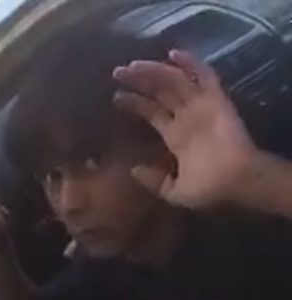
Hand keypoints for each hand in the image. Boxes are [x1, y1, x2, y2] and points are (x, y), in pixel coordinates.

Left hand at [113, 49, 259, 208]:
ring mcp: (201, 107)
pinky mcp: (216, 101)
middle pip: (159, 91)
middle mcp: (186, 117)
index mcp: (176, 135)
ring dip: (154, 70)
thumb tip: (134, 170)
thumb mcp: (174, 191)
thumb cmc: (209, 189)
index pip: (151, 111)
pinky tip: (173, 54)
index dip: (134, 102)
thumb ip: (154, 182)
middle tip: (117, 72)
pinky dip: (191, 64)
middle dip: (139, 80)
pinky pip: (204, 77)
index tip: (116, 96)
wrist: (236, 182)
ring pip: (174, 80)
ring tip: (132, 66)